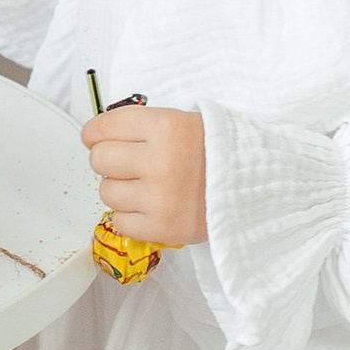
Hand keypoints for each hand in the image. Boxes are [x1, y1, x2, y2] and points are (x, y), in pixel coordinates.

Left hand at [82, 105, 207, 245]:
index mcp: (165, 127)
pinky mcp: (164, 228)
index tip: (95, 137)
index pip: (103, 127)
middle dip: (108, 160)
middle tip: (125, 162)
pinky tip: (148, 205)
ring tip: (143, 185)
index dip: (95, 132)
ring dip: (119, 189)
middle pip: (99, 160)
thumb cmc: (214, 151)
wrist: (254, 184)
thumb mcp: (179, 121)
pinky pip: (120, 222)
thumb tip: (96, 136)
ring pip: (106, 192)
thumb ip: (138, 127)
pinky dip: (129, 216)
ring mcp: (161, 198)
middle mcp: (160, 162)